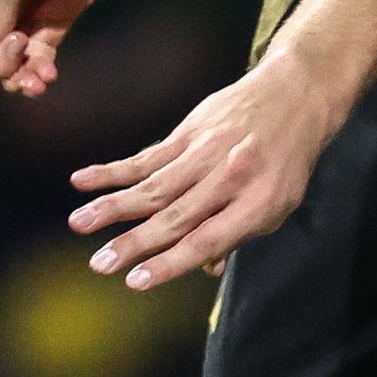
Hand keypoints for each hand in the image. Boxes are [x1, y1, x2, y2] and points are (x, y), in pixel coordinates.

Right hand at [68, 52, 339, 290]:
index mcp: (259, 203)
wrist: (297, 94)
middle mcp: (232, 177)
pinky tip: (84, 180)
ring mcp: (209, 150)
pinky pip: (149, 155)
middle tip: (99, 264)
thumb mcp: (280, 204)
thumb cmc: (287, 160)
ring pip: (154, 184)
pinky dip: (115, 169)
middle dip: (134, 243)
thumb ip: (239, 235)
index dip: (170, 263)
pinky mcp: (191, 130)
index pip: (208, 240)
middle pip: (176, 215)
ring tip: (79, 224)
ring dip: (113, 206)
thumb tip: (203, 267)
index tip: (135, 282)